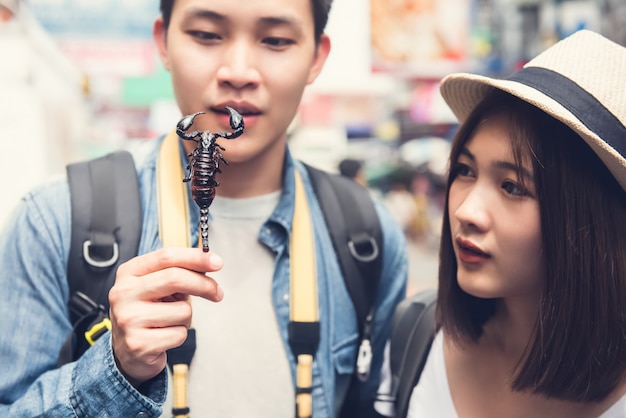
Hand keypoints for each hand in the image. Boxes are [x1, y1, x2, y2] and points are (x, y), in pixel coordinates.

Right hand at [108, 247, 222, 386]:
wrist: (126, 351)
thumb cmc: (146, 313)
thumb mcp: (155, 286)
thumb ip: (177, 272)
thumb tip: (208, 264)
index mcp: (128, 273)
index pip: (166, 256)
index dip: (195, 257)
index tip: (216, 262)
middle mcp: (124, 293)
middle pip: (175, 278)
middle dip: (204, 284)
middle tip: (216, 292)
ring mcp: (129, 319)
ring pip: (182, 310)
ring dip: (186, 317)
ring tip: (170, 321)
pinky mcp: (139, 343)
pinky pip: (179, 333)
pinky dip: (180, 335)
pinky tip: (164, 335)